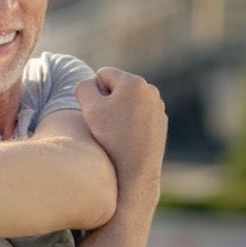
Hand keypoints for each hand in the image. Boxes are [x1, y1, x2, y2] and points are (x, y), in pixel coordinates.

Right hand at [75, 68, 166, 197]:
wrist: (136, 171)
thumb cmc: (111, 138)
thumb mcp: (89, 108)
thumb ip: (84, 87)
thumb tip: (91, 83)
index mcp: (134, 82)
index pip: (103, 75)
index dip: (94, 94)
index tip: (97, 113)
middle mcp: (151, 90)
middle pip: (118, 88)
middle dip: (108, 101)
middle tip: (106, 125)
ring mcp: (158, 107)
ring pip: (128, 102)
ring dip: (119, 112)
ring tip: (117, 133)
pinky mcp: (161, 122)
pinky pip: (139, 116)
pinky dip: (131, 123)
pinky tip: (127, 139)